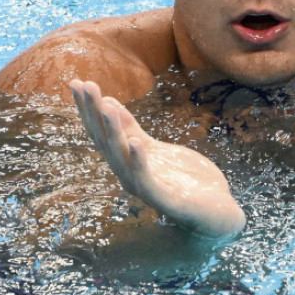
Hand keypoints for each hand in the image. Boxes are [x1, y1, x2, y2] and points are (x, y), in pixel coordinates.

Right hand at [69, 79, 245, 237]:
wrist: (217, 212)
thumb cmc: (186, 179)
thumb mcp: (157, 148)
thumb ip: (132, 130)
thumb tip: (108, 104)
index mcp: (127, 161)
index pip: (102, 132)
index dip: (89, 109)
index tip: (77, 82)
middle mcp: (129, 174)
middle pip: (105, 142)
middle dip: (94, 113)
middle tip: (85, 86)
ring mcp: (144, 188)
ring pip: (121, 158)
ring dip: (113, 131)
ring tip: (106, 106)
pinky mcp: (164, 200)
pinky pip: (146, 180)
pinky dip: (138, 161)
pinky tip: (135, 143)